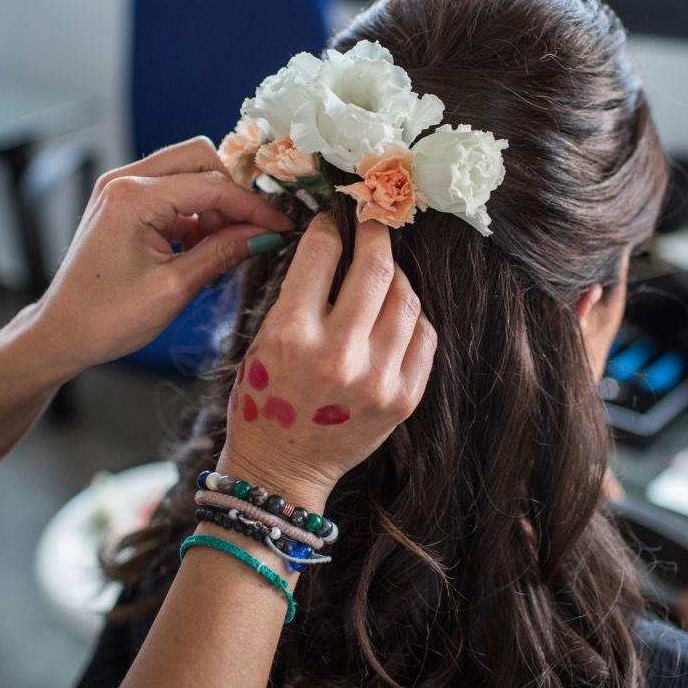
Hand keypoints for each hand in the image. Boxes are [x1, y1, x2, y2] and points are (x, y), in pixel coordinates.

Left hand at [27, 137, 292, 380]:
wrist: (61, 333)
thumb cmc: (106, 318)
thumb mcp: (175, 289)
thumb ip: (222, 253)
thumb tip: (264, 236)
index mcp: (133, 198)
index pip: (212, 186)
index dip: (253, 208)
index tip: (281, 227)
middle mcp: (124, 182)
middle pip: (200, 159)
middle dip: (232, 193)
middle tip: (252, 230)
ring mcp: (120, 189)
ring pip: (187, 172)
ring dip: (213, 203)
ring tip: (225, 245)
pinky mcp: (121, 203)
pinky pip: (171, 191)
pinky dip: (194, 212)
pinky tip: (201, 246)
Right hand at [216, 214, 436, 510]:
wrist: (282, 469)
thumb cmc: (264, 401)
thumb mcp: (263, 341)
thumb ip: (298, 295)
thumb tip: (335, 244)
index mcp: (291, 335)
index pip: (322, 254)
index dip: (330, 226)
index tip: (335, 219)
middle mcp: (338, 354)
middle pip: (376, 269)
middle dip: (376, 233)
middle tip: (374, 221)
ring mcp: (377, 378)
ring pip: (406, 299)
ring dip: (396, 276)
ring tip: (383, 272)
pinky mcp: (404, 398)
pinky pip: (423, 335)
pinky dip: (412, 316)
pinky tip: (395, 313)